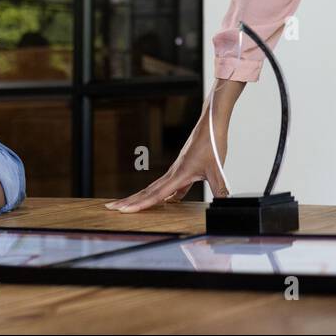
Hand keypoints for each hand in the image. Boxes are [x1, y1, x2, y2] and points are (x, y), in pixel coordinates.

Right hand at [106, 83, 236, 211]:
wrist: (211, 124)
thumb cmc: (212, 143)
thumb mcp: (217, 170)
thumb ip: (219, 189)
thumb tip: (224, 203)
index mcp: (179, 175)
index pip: (156, 195)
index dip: (140, 204)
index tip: (123, 211)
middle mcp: (173, 173)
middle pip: (148, 191)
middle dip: (130, 201)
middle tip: (112, 208)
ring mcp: (176, 170)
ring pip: (155, 187)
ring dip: (140, 197)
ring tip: (127, 204)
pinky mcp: (182, 168)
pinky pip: (168, 185)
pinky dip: (161, 194)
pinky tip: (166, 201)